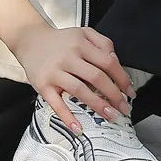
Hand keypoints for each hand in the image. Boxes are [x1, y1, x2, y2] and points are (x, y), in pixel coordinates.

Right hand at [8, 21, 136, 132]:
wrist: (30, 40)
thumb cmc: (60, 41)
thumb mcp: (83, 32)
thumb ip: (103, 42)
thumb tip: (116, 61)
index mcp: (81, 44)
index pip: (108, 62)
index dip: (122, 78)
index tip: (130, 92)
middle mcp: (69, 57)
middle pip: (97, 77)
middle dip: (114, 95)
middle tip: (123, 108)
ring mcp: (55, 72)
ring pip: (80, 90)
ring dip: (97, 105)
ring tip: (110, 115)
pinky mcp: (43, 85)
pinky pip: (56, 104)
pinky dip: (67, 117)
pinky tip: (78, 127)